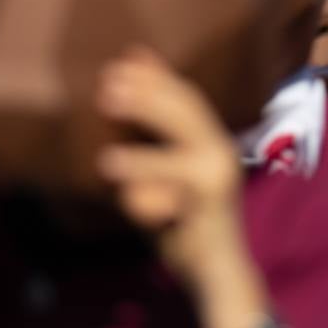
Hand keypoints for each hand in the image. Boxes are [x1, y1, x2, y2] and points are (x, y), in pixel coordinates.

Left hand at [95, 48, 247, 292]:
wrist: (217, 266)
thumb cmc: (182, 214)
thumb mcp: (164, 166)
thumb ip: (151, 124)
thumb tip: (135, 60)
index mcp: (211, 138)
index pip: (186, 97)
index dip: (155, 79)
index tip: (117, 65)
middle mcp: (221, 154)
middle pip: (189, 116)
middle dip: (149, 102)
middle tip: (106, 91)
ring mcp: (219, 184)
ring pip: (184, 161)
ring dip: (146, 160)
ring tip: (106, 161)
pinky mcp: (211, 215)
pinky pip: (180, 206)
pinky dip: (153, 203)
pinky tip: (128, 202)